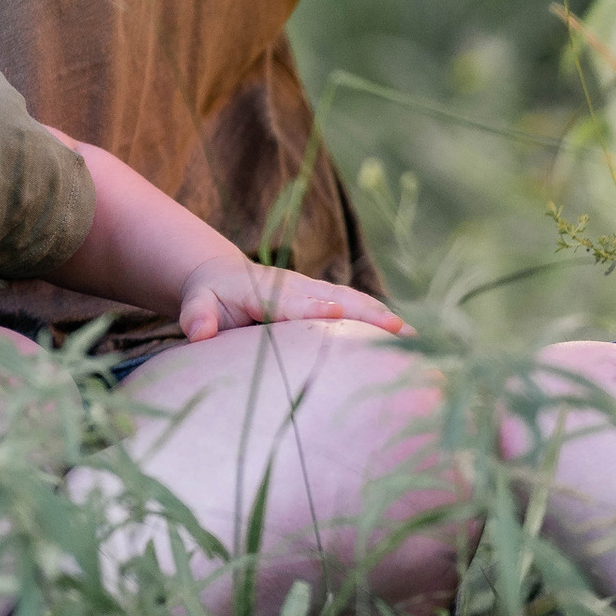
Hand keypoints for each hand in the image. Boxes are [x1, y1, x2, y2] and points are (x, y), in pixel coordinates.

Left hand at [175, 262, 410, 343]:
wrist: (222, 275)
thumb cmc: (210, 295)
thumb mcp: (197, 302)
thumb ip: (198, 314)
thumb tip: (199, 331)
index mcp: (268, 290)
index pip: (294, 302)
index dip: (315, 308)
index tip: (338, 314)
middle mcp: (299, 287)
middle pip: (338, 299)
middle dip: (367, 315)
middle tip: (400, 331)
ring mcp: (317, 292)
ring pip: (355, 302)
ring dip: (384, 318)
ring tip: (418, 338)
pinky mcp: (328, 300)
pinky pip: (359, 308)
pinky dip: (383, 321)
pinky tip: (410, 340)